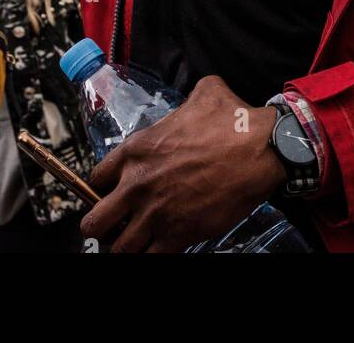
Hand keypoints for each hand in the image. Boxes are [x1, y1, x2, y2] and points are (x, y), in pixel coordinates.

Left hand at [81, 75, 285, 252]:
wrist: (259, 151)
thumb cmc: (233, 123)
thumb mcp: (205, 93)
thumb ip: (187, 100)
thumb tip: (195, 99)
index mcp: (137, 150)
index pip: (96, 179)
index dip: (102, 189)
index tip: (111, 193)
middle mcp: (138, 184)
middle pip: (94, 222)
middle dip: (100, 226)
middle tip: (113, 226)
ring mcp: (156, 214)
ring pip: (120, 248)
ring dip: (124, 246)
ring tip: (134, 243)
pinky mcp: (178, 235)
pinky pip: (150, 259)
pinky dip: (150, 257)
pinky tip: (157, 250)